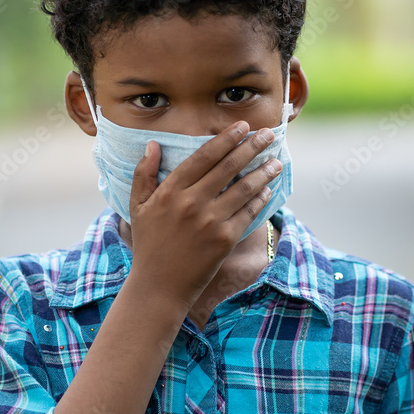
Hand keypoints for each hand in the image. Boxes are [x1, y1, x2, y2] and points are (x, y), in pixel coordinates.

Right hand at [123, 120, 281, 309]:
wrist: (159, 286)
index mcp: (170, 191)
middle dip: (251, 147)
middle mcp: (191, 203)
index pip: (203, 157)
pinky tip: (268, 190)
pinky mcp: (225, 239)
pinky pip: (248, 213)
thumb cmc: (149, 245)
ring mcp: (210, 221)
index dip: (225, 139)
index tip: (242, 127)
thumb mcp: (137, 207)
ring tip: (275, 161)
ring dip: (263, 172)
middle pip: (228, 167)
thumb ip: (144, 174)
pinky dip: (260, 199)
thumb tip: (153, 145)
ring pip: (244, 188)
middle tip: (267, 134)